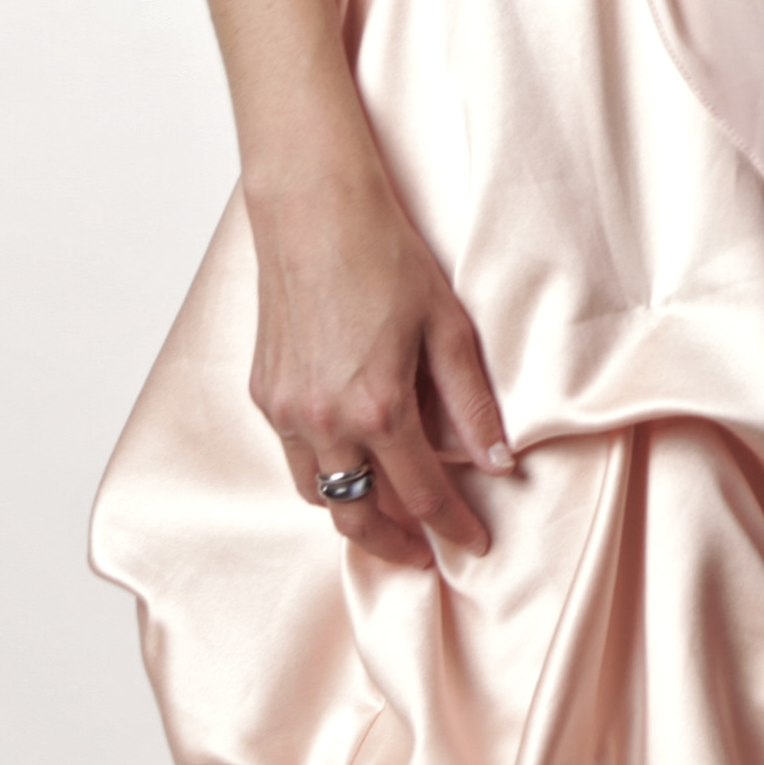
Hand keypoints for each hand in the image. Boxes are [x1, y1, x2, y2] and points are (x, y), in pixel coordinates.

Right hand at [246, 173, 515, 568]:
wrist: (314, 211)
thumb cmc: (384, 256)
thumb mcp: (448, 327)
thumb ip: (472, 402)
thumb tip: (499, 460)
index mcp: (378, 408)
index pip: (423, 496)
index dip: (453, 528)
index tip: (474, 544)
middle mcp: (325, 421)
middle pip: (359, 517)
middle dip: (395, 545)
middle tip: (424, 553)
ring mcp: (286, 411)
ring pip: (318, 495)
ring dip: (354, 514)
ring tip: (388, 516)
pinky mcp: (263, 393)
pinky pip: (295, 455)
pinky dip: (324, 472)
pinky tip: (350, 461)